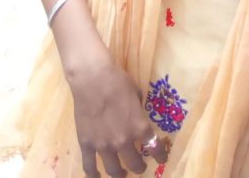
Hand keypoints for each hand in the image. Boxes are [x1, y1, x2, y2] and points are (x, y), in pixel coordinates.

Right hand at [69, 58, 151, 176]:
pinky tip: (97, 176)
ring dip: (120, 174)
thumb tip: (136, 116)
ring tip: (122, 173)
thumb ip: (138, 111)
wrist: (93, 79)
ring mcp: (103, 146)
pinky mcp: (86, 145)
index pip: (154, 147)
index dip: (160, 155)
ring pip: (114, 170)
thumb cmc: (118, 81)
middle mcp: (123, 141)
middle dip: (139, 167)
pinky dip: (94, 175)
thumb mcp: (137, 94)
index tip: (161, 159)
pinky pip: (89, 166)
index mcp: (139, 127)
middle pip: (134, 163)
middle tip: (140, 166)